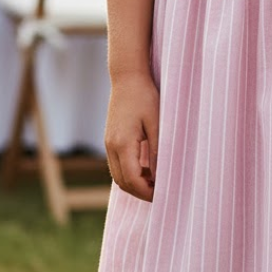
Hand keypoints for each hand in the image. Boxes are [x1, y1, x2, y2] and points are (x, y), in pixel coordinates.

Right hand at [104, 70, 159, 201]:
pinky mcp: (110, 139)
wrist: (127, 77)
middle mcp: (111, 147)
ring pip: (118, 175)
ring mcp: (108, 143)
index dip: (147, 192)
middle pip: (123, 182)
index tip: (164, 194)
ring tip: (156, 182)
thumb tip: (160, 176)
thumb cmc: (145, 97)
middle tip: (162, 192)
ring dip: (135, 183)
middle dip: (141, 192)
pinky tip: (147, 168)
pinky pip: (117, 164)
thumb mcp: (156, 123)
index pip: (133, 180)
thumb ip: (157, 151)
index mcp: (123, 144)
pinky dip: (130, 172)